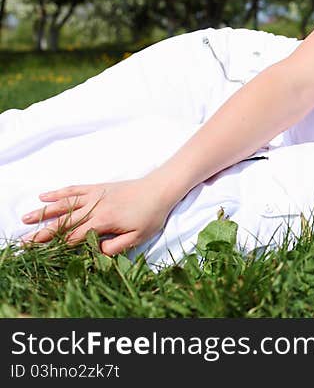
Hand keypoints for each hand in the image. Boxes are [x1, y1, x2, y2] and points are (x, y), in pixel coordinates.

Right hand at [20, 177, 173, 255]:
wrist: (160, 188)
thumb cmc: (151, 214)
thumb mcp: (138, 237)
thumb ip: (115, 247)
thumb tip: (95, 252)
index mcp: (103, 221)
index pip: (75, 237)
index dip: (59, 246)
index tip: (42, 254)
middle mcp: (95, 207)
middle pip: (64, 222)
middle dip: (43, 233)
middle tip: (24, 242)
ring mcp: (94, 195)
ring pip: (64, 204)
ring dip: (43, 212)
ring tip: (25, 219)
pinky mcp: (97, 187)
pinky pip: (74, 189)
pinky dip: (58, 193)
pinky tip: (43, 196)